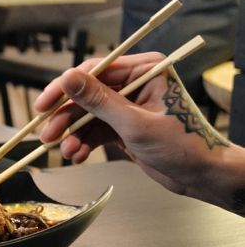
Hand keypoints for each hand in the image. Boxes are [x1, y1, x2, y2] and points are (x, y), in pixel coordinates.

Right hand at [35, 53, 233, 200]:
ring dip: (73, 134)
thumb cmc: (183, 145)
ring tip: (67, 151)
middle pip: (87, 95)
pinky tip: (79, 155)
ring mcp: (128, 106)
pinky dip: (85, 143)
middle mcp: (136, 83)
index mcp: (145, 70)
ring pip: (88, 115)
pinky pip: (95, 130)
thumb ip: (98, 100)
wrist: (202, 176)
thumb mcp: (134, 122)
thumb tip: (69, 78)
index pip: (95, 71)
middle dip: (66, 117)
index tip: (44, 104)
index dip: (65, 88)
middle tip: (47, 135)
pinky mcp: (124, 126)